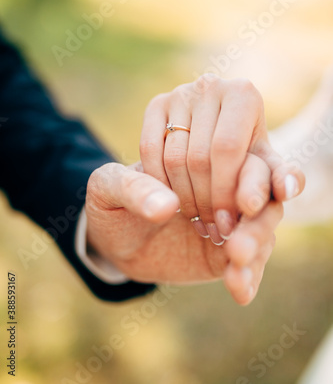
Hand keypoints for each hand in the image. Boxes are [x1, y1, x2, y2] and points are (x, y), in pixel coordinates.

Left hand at [86, 162, 282, 304]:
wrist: (113, 238)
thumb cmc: (114, 202)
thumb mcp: (109, 187)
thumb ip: (133, 188)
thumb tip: (167, 206)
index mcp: (206, 157)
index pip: (244, 159)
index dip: (253, 179)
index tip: (245, 203)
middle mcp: (227, 187)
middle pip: (264, 196)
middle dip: (259, 220)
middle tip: (239, 244)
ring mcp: (231, 222)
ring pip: (263, 230)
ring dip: (256, 247)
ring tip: (236, 265)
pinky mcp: (227, 255)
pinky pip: (248, 265)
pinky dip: (248, 277)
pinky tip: (240, 291)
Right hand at [140, 75, 304, 240]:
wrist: (218, 139)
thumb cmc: (246, 157)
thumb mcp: (266, 167)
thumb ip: (282, 179)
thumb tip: (287, 190)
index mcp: (243, 94)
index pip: (227, 149)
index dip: (225, 191)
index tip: (229, 223)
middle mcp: (210, 85)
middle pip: (199, 156)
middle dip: (206, 201)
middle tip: (214, 229)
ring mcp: (179, 93)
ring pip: (173, 157)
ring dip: (183, 198)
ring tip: (198, 220)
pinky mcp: (156, 104)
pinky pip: (149, 150)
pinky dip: (158, 183)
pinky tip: (172, 202)